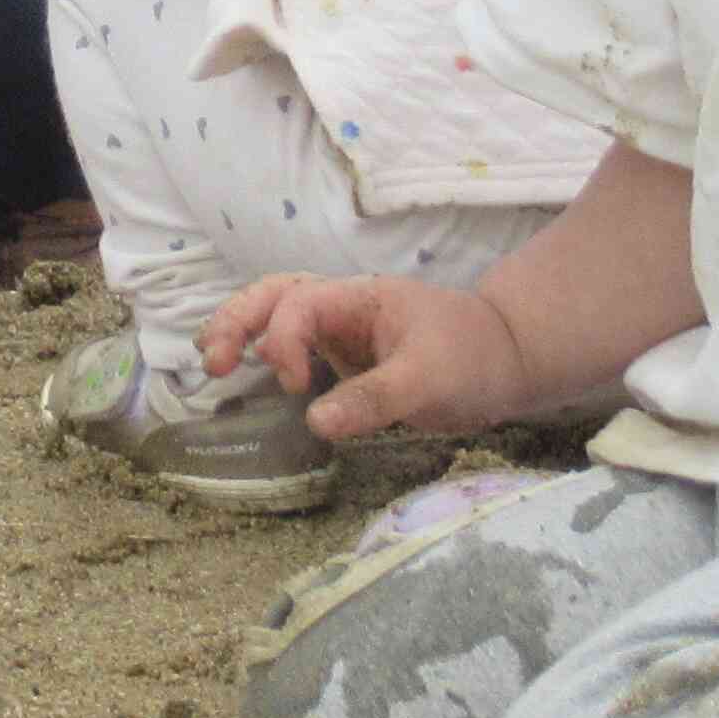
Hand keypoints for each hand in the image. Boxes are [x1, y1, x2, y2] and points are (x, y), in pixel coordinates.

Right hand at [202, 272, 532, 442]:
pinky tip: (244, 370)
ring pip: (274, 312)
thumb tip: (315, 422)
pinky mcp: (341, 355)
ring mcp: (340, 329)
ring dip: (240, 329)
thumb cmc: (473, 360)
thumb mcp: (429, 381)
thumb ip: (373, 399)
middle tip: (212, 362)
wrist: (508, 360)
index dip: (285, 342)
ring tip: (211, 358)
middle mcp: (341, 307)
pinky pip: (291, 343)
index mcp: (359, 298)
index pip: (300, 305)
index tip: (295, 388)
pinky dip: (261, 349)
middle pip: (272, 295)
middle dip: (236, 321)